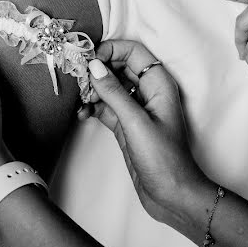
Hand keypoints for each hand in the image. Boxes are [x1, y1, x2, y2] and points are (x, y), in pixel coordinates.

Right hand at [81, 40, 210, 225]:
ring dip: (91, 90)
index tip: (87, 61)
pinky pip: (105, 107)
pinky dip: (92, 107)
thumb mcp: (136, 123)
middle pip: (118, 67)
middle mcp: (148, 92)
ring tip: (78, 101)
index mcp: (159, 84)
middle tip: (76, 80)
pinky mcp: (125, 125)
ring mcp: (136, 109)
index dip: (110, 51)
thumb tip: (93, 65)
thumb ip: (114, 92)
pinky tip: (81, 114)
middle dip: (96, 70)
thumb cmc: (163, 159)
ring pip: (109, 87)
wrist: (171, 195)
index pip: (133, 52)